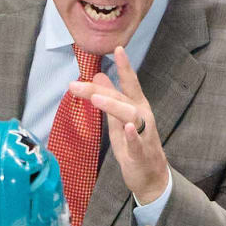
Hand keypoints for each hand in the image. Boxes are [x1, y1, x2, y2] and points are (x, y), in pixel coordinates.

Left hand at [66, 47, 170, 204]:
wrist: (150, 177)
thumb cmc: (134, 146)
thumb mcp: (118, 120)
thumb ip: (109, 100)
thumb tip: (97, 77)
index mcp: (137, 107)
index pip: (130, 83)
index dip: (124, 67)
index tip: (118, 48)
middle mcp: (143, 117)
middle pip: (122, 99)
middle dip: (99, 91)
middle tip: (75, 86)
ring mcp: (143, 135)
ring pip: (131, 116)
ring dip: (113, 106)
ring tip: (97, 99)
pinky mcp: (141, 154)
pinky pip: (138, 144)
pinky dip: (133, 136)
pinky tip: (128, 127)